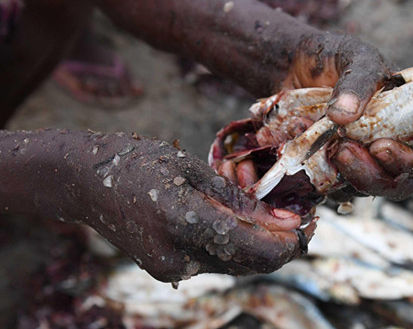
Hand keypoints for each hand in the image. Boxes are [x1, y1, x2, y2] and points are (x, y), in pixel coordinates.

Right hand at [0, 130, 313, 281]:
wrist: (85, 183)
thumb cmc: (138, 162)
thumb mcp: (192, 169)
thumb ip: (238, 200)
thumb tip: (283, 220)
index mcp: (183, 221)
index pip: (255, 248)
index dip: (289, 241)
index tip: (308, 222)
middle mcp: (178, 256)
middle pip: (250, 264)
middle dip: (281, 244)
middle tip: (300, 218)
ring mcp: (171, 268)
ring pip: (236, 266)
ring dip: (261, 246)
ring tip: (275, 215)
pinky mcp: (168, 269)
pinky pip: (217, 262)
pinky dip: (237, 247)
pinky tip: (244, 223)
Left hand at [283, 32, 412, 198]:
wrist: (290, 66)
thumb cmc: (333, 58)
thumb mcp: (353, 56)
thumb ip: (357, 81)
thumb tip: (344, 115)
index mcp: (408, 122)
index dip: (410, 160)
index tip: (380, 147)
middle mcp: (387, 148)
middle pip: (398, 184)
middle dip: (374, 176)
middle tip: (344, 150)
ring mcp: (358, 163)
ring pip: (364, 190)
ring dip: (347, 175)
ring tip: (326, 148)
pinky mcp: (329, 172)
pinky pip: (330, 189)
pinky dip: (319, 176)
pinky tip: (304, 149)